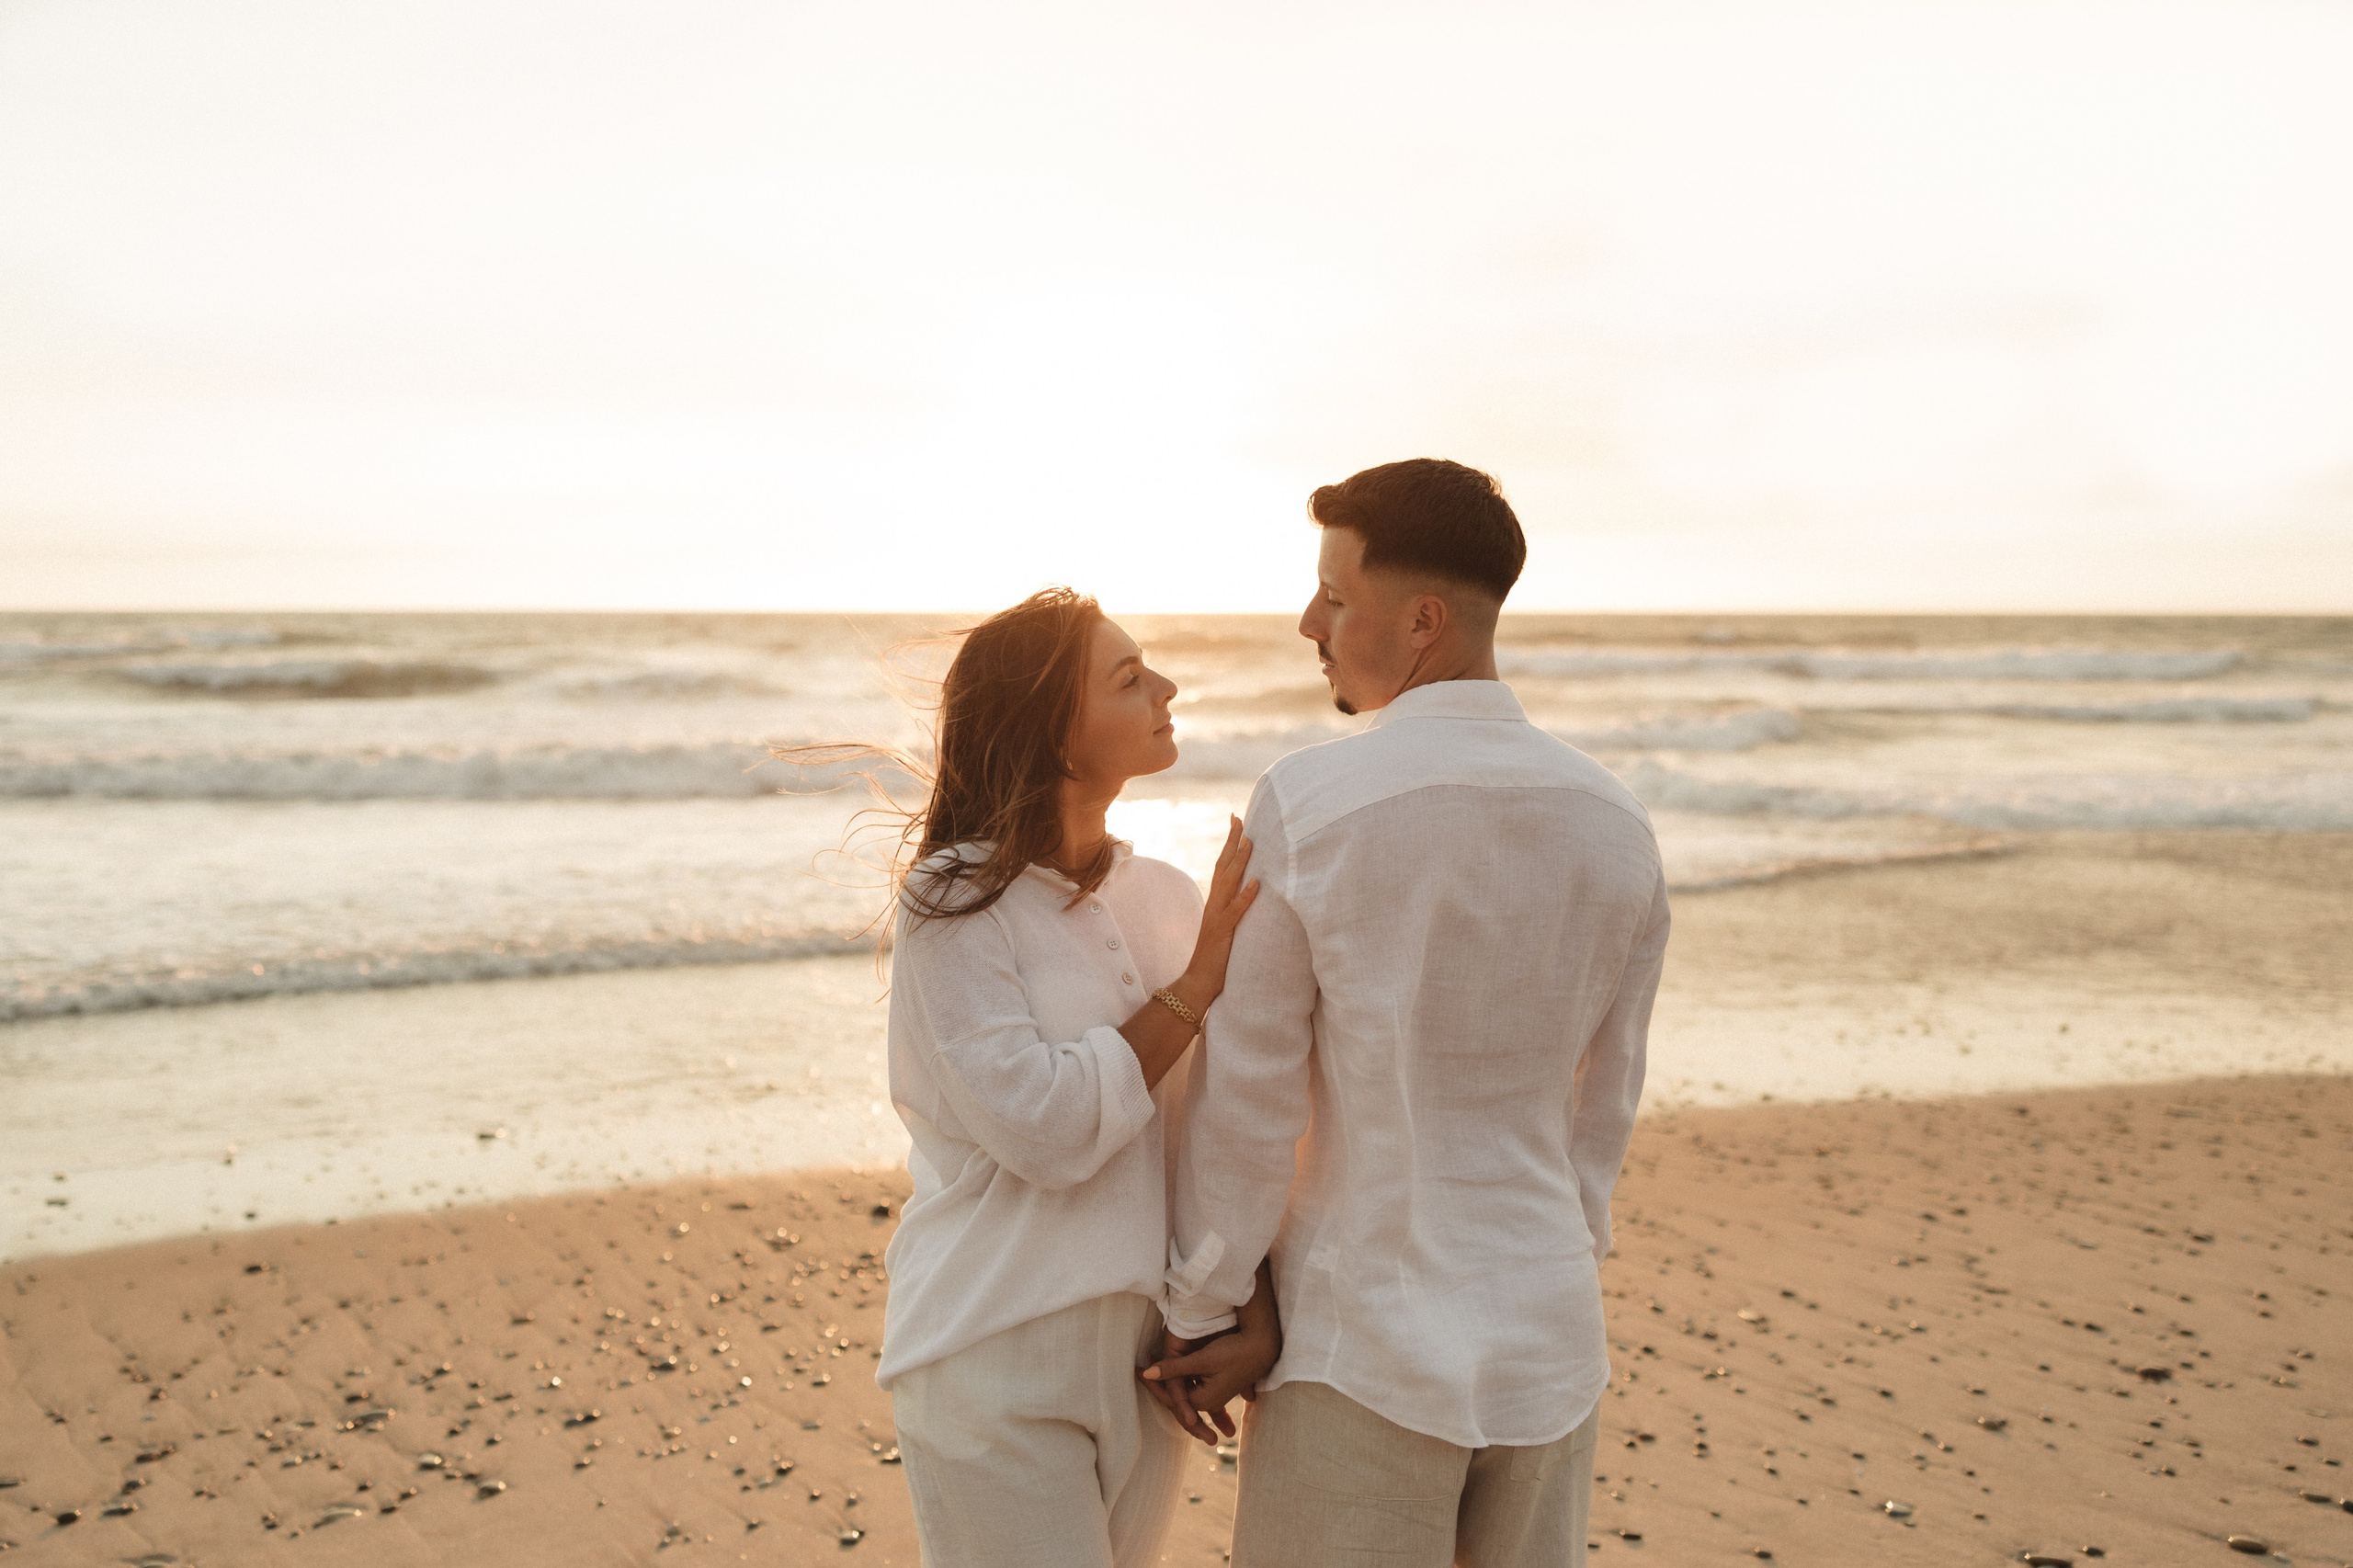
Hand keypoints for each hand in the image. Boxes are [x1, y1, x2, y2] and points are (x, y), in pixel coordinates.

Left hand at [1139, 1319, 1280, 1443]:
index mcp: (1202, 1399)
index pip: (1171, 1398)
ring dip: (1167, 1384)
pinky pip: (1193, 1385)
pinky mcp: (1217, 1384)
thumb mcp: (1202, 1360)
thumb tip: (1146, 1374)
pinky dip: (1180, 1379)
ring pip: (1184, 1392)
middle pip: (1176, 1398)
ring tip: (1146, 1368)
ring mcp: (1212, 1394)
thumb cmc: (1232, 1351)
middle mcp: (1206, 1400)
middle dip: (1157, 1389)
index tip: (1136, 1373)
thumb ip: (1174, 1368)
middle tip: (1136, 1370)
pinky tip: (1167, 1369)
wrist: (1262, 1346)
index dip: (1153, 1386)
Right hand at [1178, 816, 1258, 1005]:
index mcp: (1216, 902)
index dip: (1230, 845)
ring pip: (1228, 883)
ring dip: (1240, 861)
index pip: (1223, 867)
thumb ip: (1233, 910)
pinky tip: (1256, 883)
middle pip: (1223, 866)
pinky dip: (1245, 896)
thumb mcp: (1226, 928)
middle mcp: (1214, 904)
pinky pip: (1235, 911)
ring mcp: (1217, 917)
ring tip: (1250, 841)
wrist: (1197, 981)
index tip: (1237, 823)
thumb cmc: (1215, 958)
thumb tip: (1248, 894)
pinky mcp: (1223, 932)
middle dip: (1232, 842)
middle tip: (1240, 818)